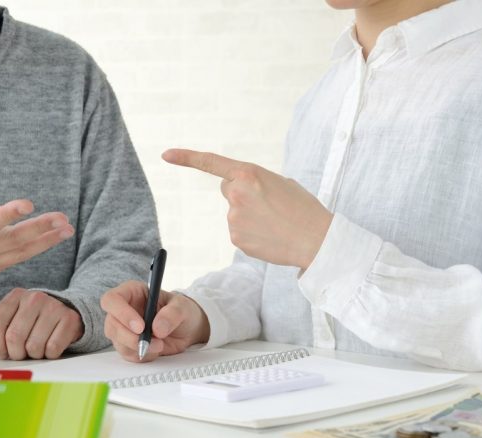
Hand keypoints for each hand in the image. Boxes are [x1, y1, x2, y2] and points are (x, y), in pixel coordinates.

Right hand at [0, 200, 73, 309]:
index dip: (6, 216)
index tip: (27, 204)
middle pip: (13, 240)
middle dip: (39, 229)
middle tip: (63, 218)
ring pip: (22, 250)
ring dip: (47, 240)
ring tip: (68, 228)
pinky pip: (21, 256)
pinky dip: (40, 247)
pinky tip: (56, 237)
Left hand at [0, 288, 83, 359]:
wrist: (67, 312)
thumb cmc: (35, 320)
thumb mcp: (12, 321)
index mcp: (16, 296)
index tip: (2, 351)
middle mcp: (34, 297)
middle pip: (13, 337)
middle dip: (15, 353)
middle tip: (20, 354)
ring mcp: (53, 307)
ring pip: (33, 345)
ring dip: (33, 355)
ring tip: (36, 349)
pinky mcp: (69, 318)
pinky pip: (53, 348)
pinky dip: (50, 354)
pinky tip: (50, 347)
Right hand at [101, 280, 209, 362]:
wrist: (187, 329)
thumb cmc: (182, 311)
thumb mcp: (183, 307)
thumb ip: (172, 314)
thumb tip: (157, 328)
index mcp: (132, 292)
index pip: (112, 299)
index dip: (121, 313)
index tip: (140, 327)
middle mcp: (123, 309)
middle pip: (112, 324)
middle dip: (131, 337)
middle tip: (152, 342)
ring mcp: (123, 328)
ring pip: (117, 341)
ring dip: (138, 348)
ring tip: (160, 345)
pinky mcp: (128, 344)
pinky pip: (127, 354)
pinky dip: (142, 356)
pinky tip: (155, 349)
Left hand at [163, 149, 332, 269]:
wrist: (316, 239)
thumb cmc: (303, 208)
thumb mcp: (281, 183)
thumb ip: (255, 183)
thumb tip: (242, 194)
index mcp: (249, 173)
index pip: (211, 162)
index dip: (186, 157)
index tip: (166, 154)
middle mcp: (236, 194)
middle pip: (228, 190)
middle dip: (243, 195)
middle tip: (270, 205)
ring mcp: (233, 218)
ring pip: (234, 213)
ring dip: (250, 216)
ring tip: (275, 222)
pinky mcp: (235, 238)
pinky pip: (239, 232)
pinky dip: (252, 233)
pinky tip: (270, 235)